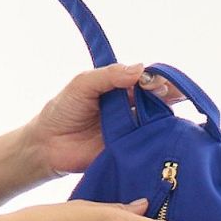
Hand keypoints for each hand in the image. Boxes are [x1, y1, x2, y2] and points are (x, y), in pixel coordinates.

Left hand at [25, 63, 184, 176]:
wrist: (48, 145)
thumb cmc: (63, 110)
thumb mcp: (83, 84)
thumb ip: (109, 75)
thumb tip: (140, 69)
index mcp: (118, 89)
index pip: (143, 81)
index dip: (155, 80)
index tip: (160, 83)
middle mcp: (127, 109)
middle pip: (154, 101)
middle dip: (166, 97)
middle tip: (171, 96)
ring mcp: (129, 132)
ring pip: (154, 123)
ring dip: (165, 119)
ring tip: (170, 116)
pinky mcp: (127, 152)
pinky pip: (145, 147)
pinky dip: (156, 142)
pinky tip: (164, 137)